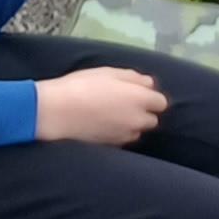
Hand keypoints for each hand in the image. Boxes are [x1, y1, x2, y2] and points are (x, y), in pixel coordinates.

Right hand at [34, 63, 168, 145]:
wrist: (57, 112)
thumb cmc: (82, 85)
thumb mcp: (108, 72)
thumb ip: (133, 78)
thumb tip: (149, 83)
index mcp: (140, 99)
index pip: (161, 102)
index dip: (150, 97)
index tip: (137, 93)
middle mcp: (137, 120)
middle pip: (152, 119)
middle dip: (143, 112)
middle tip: (123, 103)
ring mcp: (125, 135)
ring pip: (137, 130)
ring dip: (131, 124)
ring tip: (111, 114)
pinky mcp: (112, 146)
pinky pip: (123, 138)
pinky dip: (118, 132)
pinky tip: (102, 124)